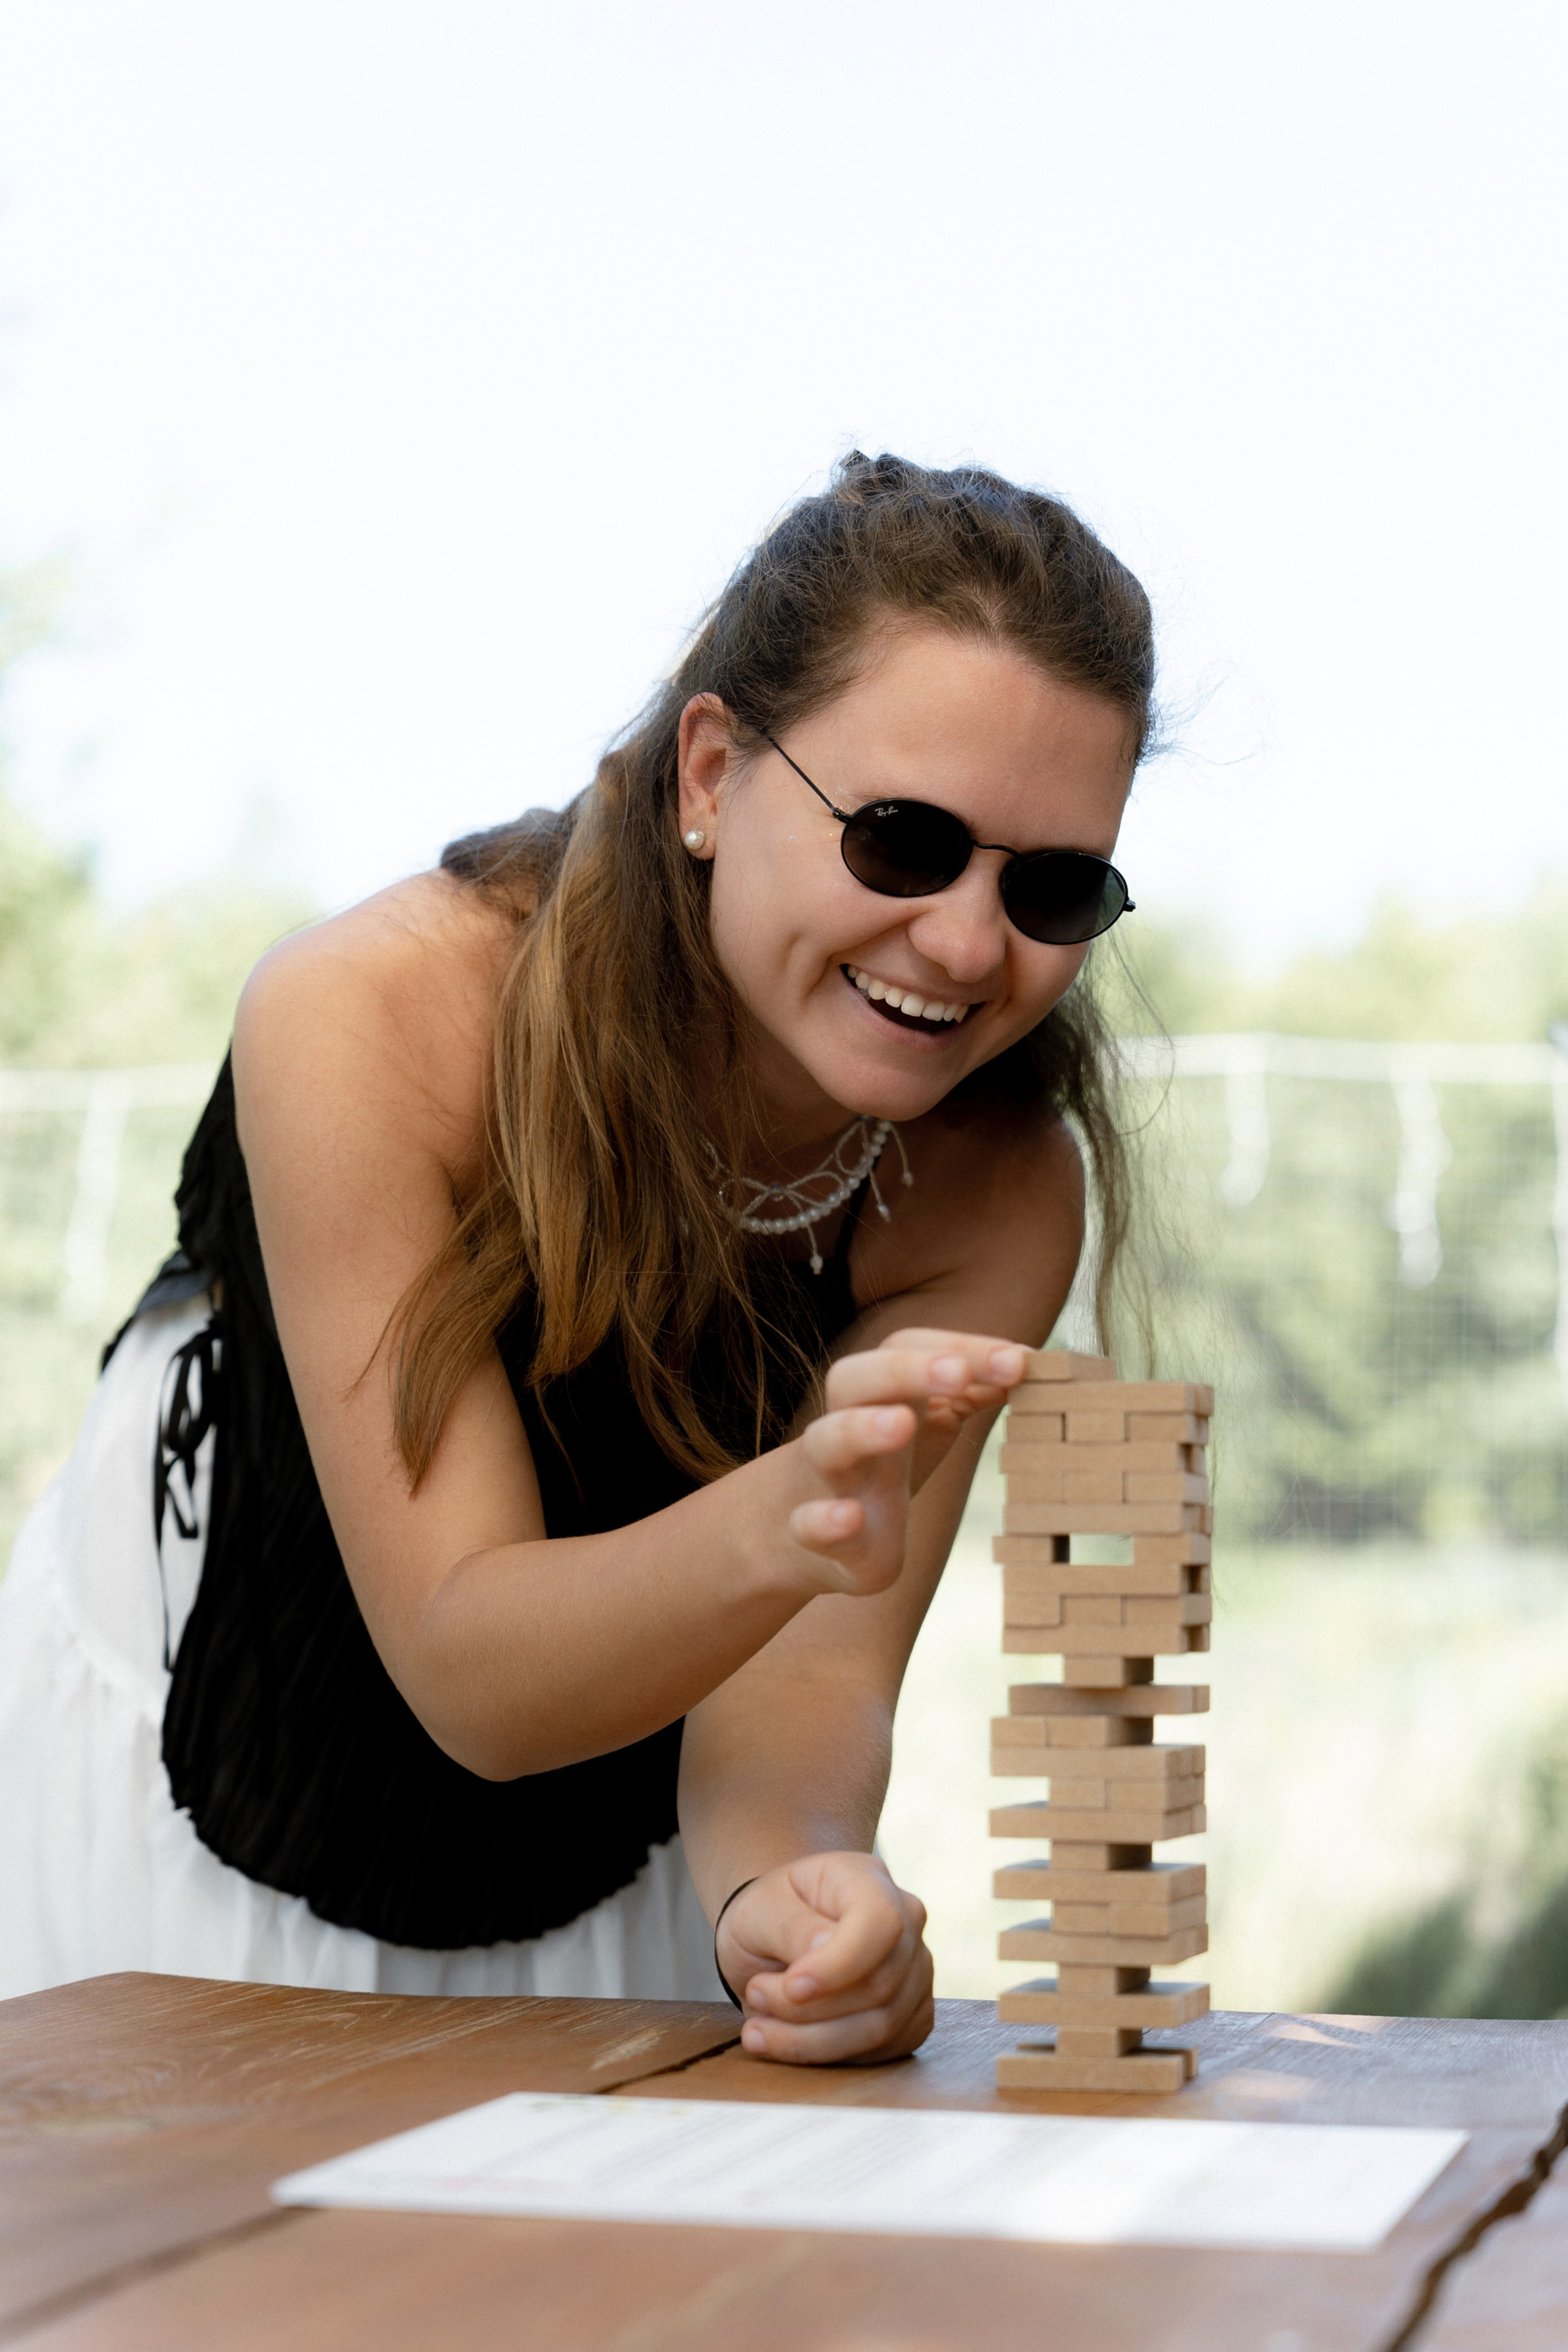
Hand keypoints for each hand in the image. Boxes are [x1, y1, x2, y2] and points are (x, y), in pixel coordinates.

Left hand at [716, 1852, 933, 2064]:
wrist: (778, 1936)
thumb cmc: (769, 1914)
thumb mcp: (758, 1909)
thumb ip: (789, 1926)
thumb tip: (822, 1952)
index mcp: (869, 1880)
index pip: (881, 1923)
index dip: (840, 1965)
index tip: (791, 1987)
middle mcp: (907, 1922)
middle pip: (879, 1985)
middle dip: (808, 2009)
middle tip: (754, 1995)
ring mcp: (916, 1972)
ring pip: (880, 2028)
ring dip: (809, 2040)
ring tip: (758, 2028)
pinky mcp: (911, 2017)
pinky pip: (881, 2052)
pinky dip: (826, 2056)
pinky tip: (784, 2041)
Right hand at [787, 1331, 1024, 1594]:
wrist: (805, 1531)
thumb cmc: (881, 1466)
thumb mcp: (927, 1426)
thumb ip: (969, 1395)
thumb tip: (1023, 1364)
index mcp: (880, 1394)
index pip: (911, 1349)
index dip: (963, 1346)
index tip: (1021, 1360)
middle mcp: (846, 1424)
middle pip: (857, 1377)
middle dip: (907, 1370)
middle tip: (958, 1372)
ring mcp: (827, 1478)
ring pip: (827, 1440)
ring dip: (861, 1427)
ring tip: (901, 1424)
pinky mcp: (815, 1536)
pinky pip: (808, 1524)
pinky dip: (824, 1521)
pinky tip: (850, 1518)